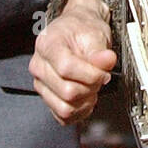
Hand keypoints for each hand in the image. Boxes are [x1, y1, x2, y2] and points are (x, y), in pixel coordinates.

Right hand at [29, 0, 116, 124]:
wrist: (77, 31)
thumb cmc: (82, 30)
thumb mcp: (95, 34)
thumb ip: (100, 51)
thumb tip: (108, 61)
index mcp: (47, 45)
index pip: (66, 68)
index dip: (90, 74)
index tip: (104, 72)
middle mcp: (39, 66)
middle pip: (66, 92)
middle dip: (91, 87)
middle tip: (101, 77)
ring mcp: (41, 84)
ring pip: (64, 108)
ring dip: (86, 102)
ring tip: (94, 87)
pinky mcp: (47, 98)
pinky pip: (63, 116)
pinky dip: (80, 112)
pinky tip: (87, 97)